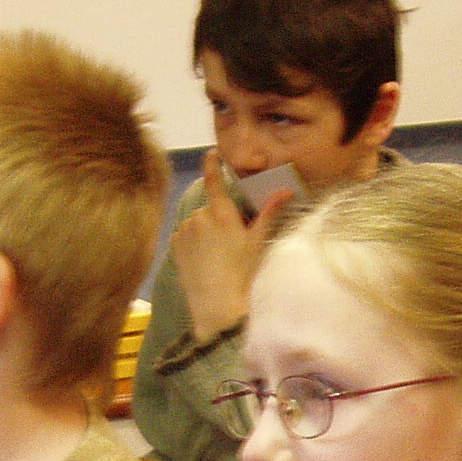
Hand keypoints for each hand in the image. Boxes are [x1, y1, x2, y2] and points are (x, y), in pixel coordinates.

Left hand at [170, 153, 288, 342]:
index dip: (213, 164)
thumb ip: (269, 213)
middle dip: (219, 217)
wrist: (217, 307)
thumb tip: (287, 191)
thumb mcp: (257, 243)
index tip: (212, 153)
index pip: (214, 181)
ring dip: (205, 230)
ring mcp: (184, 231)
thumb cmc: (242, 275)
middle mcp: (200, 217)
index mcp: (222, 214)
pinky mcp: (174, 245)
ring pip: (197, 222)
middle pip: (210, 207)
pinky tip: (204, 259)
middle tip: (231, 241)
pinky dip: (193, 241)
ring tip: (217, 254)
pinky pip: (185, 234)